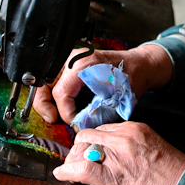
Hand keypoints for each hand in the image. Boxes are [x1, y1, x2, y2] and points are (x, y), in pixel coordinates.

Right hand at [33, 43, 173, 124]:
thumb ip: (95, 114)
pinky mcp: (72, 60)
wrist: (141, 64)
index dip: (65, 113)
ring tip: (54, 114)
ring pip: (45, 79)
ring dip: (46, 98)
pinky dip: (53, 91)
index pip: (62, 93)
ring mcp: (72, 57)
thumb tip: (79, 127)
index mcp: (85, 64)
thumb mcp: (115, 99)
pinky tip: (60, 104)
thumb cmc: (132, 76)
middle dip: (44, 105)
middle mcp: (75, 58)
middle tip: (52, 119)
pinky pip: (54, 77)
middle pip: (44, 83)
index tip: (74, 122)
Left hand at [53, 122, 184, 184]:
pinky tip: (62, 174)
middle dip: (80, 148)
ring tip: (71, 169)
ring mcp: (117, 157)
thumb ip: (132, 145)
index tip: (89, 149)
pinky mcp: (112, 177)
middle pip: (89, 135)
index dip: (92, 141)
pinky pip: (81, 169)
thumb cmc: (174, 174)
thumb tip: (114, 152)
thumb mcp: (153, 148)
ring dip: (73, 160)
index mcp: (136, 129)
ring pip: (82, 149)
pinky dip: (67, 171)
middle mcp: (125, 138)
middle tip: (78, 160)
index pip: (103, 129)